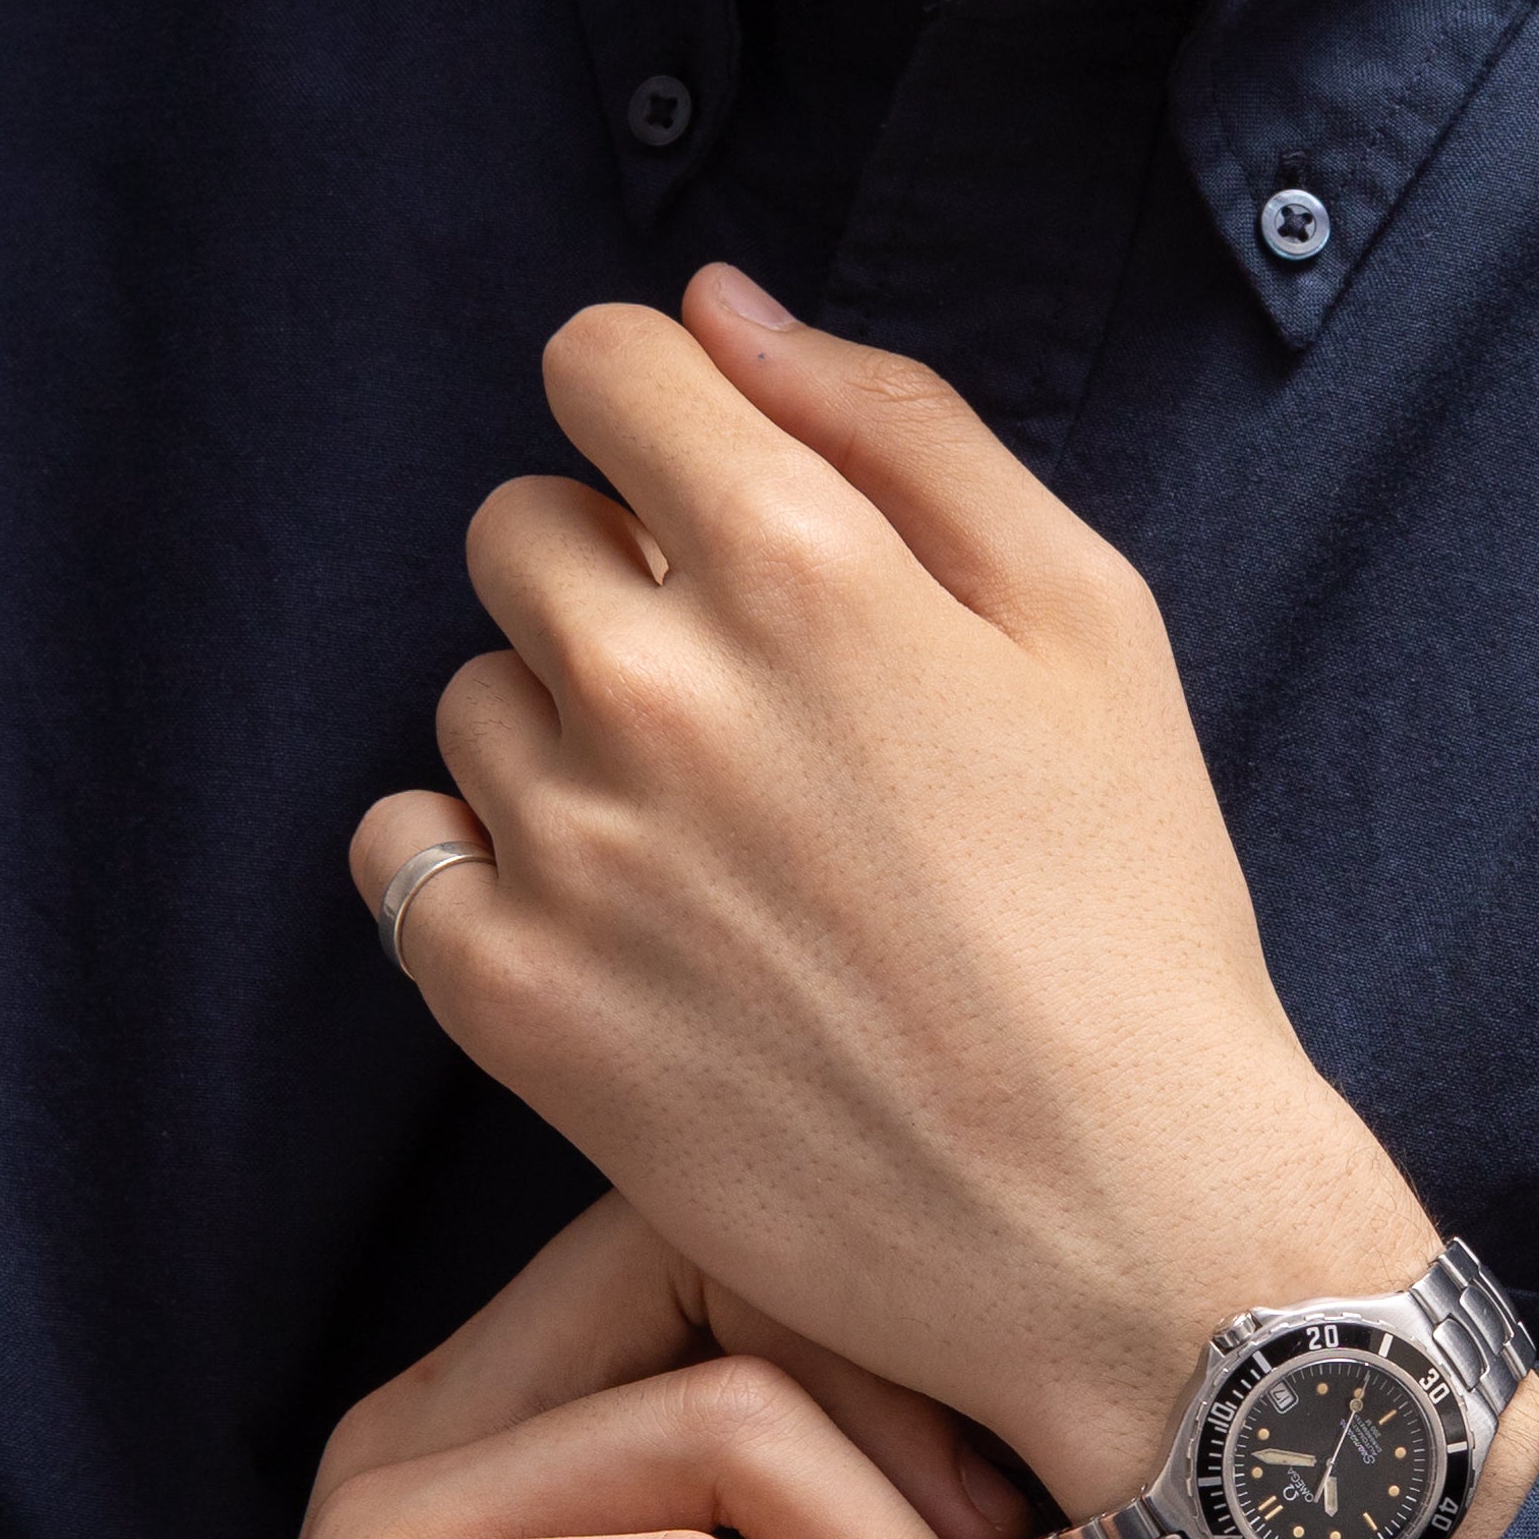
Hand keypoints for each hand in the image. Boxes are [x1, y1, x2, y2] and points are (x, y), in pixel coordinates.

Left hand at [346, 267, 1441, 1524]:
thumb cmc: (1135, 923)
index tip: (708, 511)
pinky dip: (479, 873)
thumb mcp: (1091, 622)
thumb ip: (901, 429)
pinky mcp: (516, 1005)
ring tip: (716, 863)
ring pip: (471, 699)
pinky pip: (404, 860)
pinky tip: (611, 929)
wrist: (1118, 1227)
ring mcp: (572, 850)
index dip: (658, 420)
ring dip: (563, 741)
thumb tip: (717, 311)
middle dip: (616, 586)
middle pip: (520, 529)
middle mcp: (658, 686)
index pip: (602, 366)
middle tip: (752, 725)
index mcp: (805, 561)